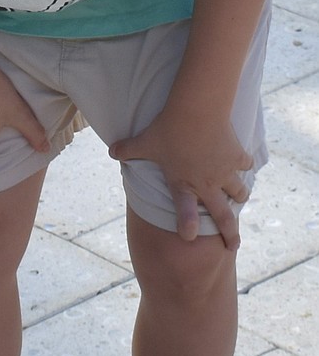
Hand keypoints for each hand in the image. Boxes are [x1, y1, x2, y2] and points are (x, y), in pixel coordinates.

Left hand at [109, 111, 252, 250]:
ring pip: (239, 192)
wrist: (197, 110)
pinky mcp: (237, 156)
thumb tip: (110, 150)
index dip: (187, 227)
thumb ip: (128, 149)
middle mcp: (207, 183)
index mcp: (183, 184)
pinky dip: (244, 166)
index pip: (185, 214)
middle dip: (230, 233)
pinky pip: (245, 166)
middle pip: (223, 216)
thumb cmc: (169, 128)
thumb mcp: (145, 141)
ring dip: (239, 197)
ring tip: (239, 199)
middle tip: (234, 245)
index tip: (189, 237)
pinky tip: (243, 163)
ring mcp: (225, 172)